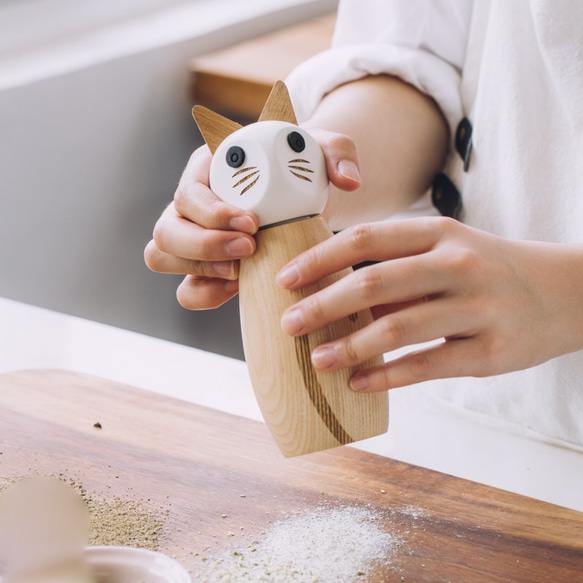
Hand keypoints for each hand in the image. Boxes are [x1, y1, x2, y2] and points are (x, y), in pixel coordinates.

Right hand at [144, 131, 361, 309]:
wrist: (300, 194)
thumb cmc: (302, 167)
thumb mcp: (322, 151)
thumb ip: (338, 153)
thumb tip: (350, 181)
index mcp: (209, 168)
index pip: (189, 193)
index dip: (214, 213)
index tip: (253, 223)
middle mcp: (191, 203)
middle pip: (167, 230)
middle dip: (206, 246)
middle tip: (250, 249)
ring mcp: (192, 236)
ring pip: (163, 256)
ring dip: (201, 270)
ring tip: (243, 271)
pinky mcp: (204, 267)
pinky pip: (186, 290)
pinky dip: (206, 294)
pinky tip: (241, 287)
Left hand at [276, 217, 582, 390]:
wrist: (563, 291)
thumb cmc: (487, 269)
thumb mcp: (447, 249)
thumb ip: (396, 265)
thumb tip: (331, 289)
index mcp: (439, 233)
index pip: (366, 240)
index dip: (320, 259)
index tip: (285, 279)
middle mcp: (457, 265)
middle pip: (375, 283)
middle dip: (323, 305)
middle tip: (289, 324)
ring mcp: (478, 308)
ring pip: (398, 328)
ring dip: (350, 347)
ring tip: (317, 359)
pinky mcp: (491, 351)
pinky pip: (428, 366)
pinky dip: (387, 377)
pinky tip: (358, 382)